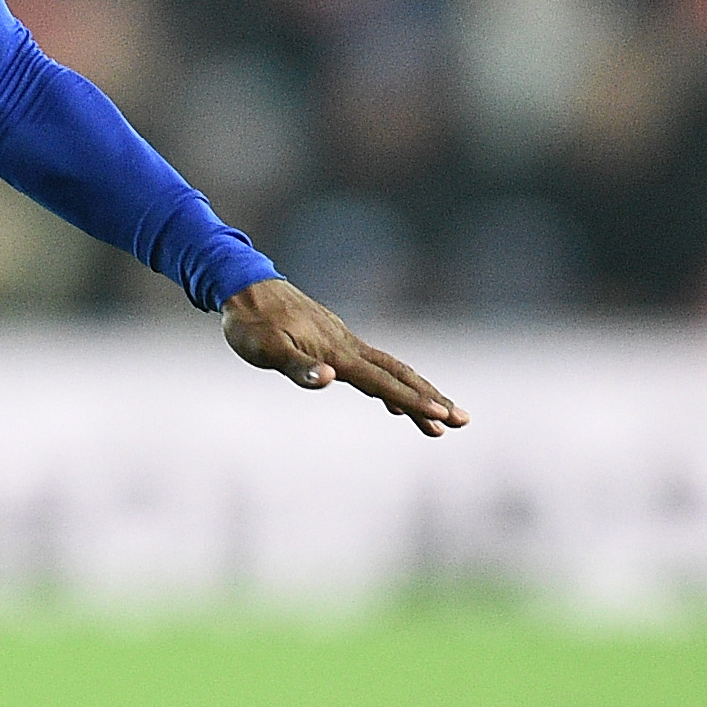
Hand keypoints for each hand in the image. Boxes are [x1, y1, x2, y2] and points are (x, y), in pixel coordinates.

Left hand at [222, 278, 466, 435]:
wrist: (242, 285)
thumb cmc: (250, 323)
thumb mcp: (265, 349)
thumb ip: (297, 367)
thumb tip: (328, 379)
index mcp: (336, 353)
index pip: (383, 382)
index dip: (413, 401)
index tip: (443, 417)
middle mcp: (347, 346)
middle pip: (400, 376)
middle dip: (432, 399)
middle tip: (463, 421)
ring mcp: (344, 342)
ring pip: (390, 371)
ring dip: (418, 395)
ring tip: (441, 419)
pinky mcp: (334, 341)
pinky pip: (373, 367)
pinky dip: (391, 386)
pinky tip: (392, 401)